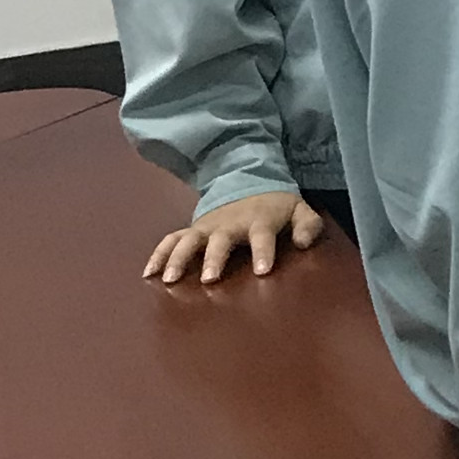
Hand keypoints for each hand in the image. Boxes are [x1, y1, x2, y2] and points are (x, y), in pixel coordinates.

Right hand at [147, 191, 325, 285]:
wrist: (247, 178)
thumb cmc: (276, 205)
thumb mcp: (299, 210)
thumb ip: (308, 226)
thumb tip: (304, 243)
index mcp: (259, 221)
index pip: (263, 237)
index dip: (263, 253)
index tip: (262, 271)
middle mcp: (229, 224)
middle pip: (220, 242)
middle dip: (214, 259)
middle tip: (209, 279)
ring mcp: (207, 227)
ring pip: (189, 242)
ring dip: (178, 259)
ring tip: (170, 280)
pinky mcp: (193, 229)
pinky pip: (171, 240)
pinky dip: (159, 254)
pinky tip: (149, 273)